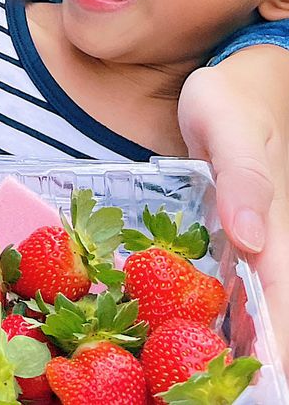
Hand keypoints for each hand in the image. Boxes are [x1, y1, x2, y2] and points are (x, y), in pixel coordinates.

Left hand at [179, 46, 288, 367]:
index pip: (280, 309)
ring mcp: (254, 247)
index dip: (269, 356)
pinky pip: (227, 290)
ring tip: (181, 380)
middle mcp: (269, 247)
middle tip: (192, 391)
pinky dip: (206, 316)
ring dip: (223, 346)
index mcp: (276, 230)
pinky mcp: (236, 241)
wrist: (242, 80)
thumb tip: (251, 241)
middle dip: (239, 363)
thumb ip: (241, 178)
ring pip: (247, 312)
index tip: (254, 390)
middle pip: (266, 320)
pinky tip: (175, 335)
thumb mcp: (229, 127)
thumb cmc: (234, 100)